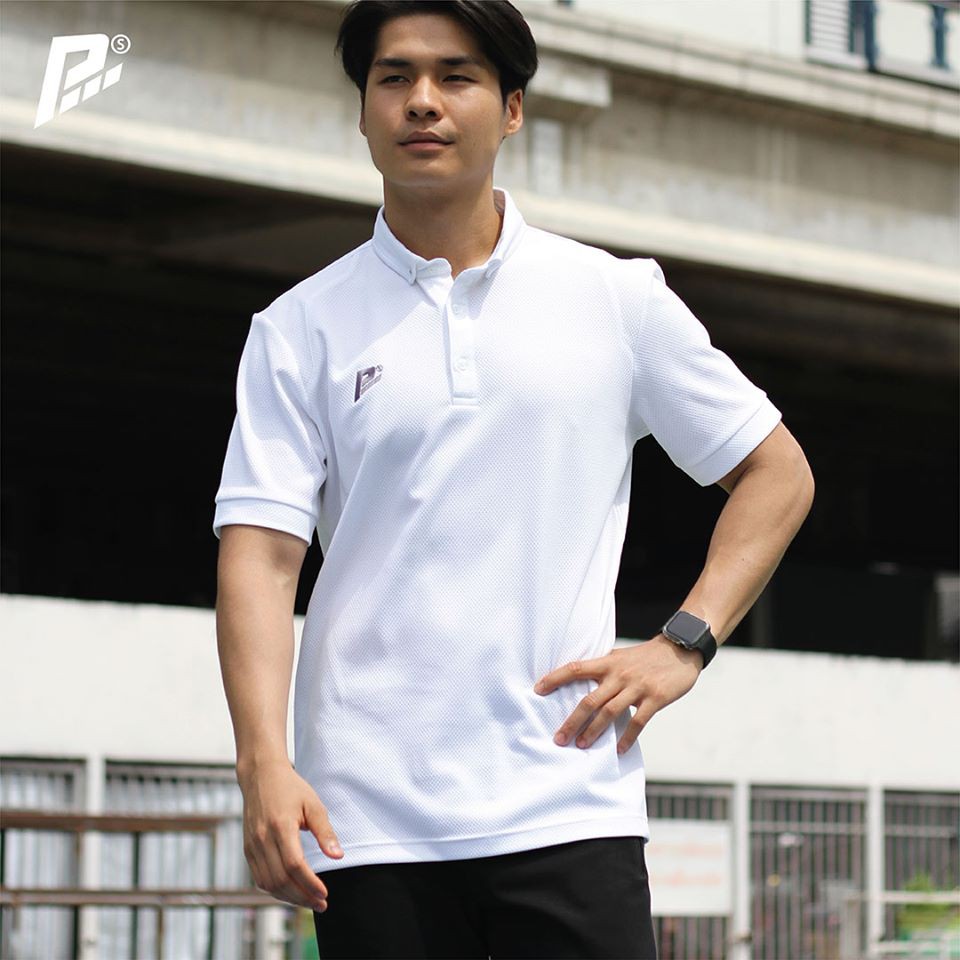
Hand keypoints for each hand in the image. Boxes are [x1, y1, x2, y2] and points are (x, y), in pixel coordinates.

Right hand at [237, 758, 343, 912]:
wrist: (261, 776)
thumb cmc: (291, 788)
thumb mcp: (313, 805)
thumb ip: (325, 832)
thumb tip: (338, 857)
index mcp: (280, 826)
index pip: (294, 865)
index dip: (310, 884)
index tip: (325, 894)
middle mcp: (262, 839)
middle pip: (280, 880)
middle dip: (302, 897)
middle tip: (321, 904)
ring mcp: (252, 846)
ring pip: (268, 884)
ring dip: (289, 897)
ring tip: (309, 901)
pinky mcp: (247, 849)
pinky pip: (260, 878)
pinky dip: (276, 889)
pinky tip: (292, 890)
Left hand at [534, 635, 702, 754]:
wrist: (679, 649)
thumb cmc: (646, 657)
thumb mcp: (620, 657)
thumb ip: (602, 670)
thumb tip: (579, 682)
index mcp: (608, 663)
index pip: (575, 669)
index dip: (555, 678)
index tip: (538, 690)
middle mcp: (619, 674)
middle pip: (589, 700)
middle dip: (572, 721)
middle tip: (559, 739)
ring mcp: (637, 687)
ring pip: (609, 712)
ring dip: (594, 731)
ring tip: (582, 745)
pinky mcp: (655, 698)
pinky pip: (638, 721)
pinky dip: (627, 738)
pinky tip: (619, 750)